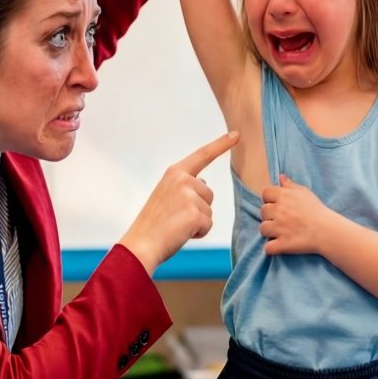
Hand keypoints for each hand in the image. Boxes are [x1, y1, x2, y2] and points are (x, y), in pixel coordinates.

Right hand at [119, 130, 238, 274]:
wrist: (141, 244)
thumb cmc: (154, 224)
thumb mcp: (166, 194)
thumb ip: (185, 185)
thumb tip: (204, 184)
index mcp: (174, 172)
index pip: (203, 155)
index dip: (221, 144)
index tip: (237, 134)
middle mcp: (182, 179)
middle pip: (208, 194)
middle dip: (198, 209)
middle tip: (174, 218)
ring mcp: (189, 195)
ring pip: (209, 210)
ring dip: (197, 222)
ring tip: (176, 225)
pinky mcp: (195, 213)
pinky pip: (208, 224)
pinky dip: (198, 233)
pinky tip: (181, 233)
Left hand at [259, 175, 329, 255]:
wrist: (328, 231)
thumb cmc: (317, 210)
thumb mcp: (305, 192)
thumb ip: (290, 185)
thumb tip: (280, 177)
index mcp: (284, 197)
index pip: (265, 193)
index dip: (270, 199)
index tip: (278, 204)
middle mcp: (278, 211)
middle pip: (263, 211)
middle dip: (270, 215)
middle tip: (281, 219)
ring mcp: (279, 228)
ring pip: (262, 229)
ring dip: (269, 231)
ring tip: (280, 232)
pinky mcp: (282, 244)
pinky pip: (268, 248)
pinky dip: (271, 248)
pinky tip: (279, 245)